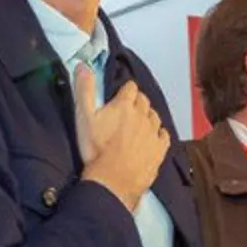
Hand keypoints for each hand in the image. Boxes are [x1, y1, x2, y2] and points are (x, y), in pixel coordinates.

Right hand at [75, 66, 169, 210]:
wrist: (112, 180)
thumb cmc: (96, 150)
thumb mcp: (84, 117)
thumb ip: (84, 90)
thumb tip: (83, 66)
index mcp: (124, 105)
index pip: (130, 87)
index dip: (125, 89)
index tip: (120, 94)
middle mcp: (142, 115)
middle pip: (144, 100)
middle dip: (137, 101)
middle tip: (127, 109)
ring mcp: (153, 133)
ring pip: (154, 116)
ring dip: (147, 116)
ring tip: (139, 123)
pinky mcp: (159, 150)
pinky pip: (163, 136)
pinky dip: (159, 134)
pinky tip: (153, 137)